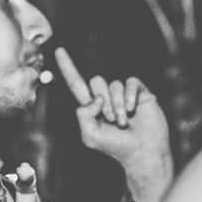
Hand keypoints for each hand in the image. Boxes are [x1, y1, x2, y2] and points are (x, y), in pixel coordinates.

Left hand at [55, 47, 173, 201]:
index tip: (58, 50)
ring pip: (114, 84)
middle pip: (96, 81)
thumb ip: (83, 115)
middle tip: (111, 120)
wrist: (142, 151)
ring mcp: (123, 94)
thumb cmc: (116, 146)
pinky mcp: (140, 92)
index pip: (76, 83)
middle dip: (103, 103)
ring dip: (117, 105)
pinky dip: (129, 97)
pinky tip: (133, 110)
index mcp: (92, 106)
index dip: (67, 67)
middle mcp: (107, 97)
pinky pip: (130, 83)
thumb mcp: (90, 135)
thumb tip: (96, 98)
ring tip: (123, 122)